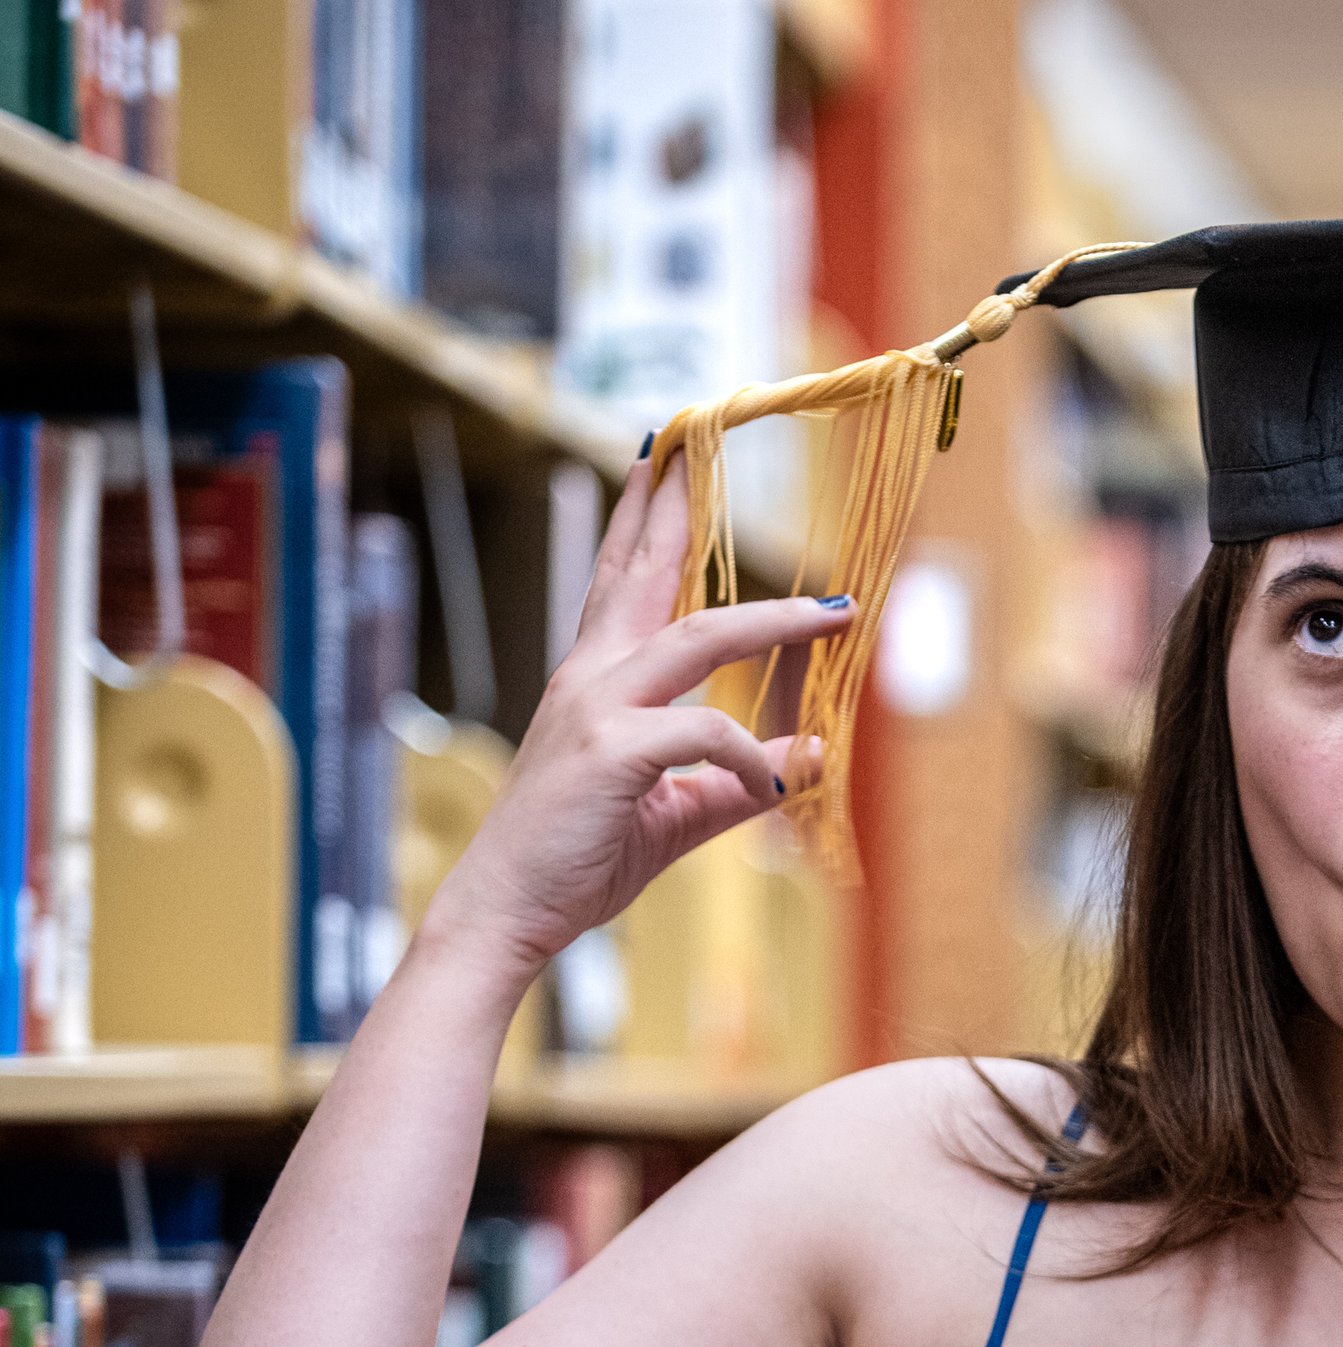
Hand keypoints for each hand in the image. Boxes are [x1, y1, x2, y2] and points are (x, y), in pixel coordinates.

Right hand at [426, 450, 853, 981]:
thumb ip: (739, 782)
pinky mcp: (611, 750)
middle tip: (698, 436)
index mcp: (595, 683)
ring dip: (770, 621)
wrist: (508, 910)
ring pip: (698, 638)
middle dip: (677, 506)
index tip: (661, 462)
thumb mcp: (672, 815)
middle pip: (644, 574)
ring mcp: (597, 708)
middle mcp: (591, 679)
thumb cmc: (576, 859)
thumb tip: (809, 757)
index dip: (644, 521)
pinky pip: (704, 734)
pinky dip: (747, 757)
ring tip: (830, 612)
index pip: (620, 582)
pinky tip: (768, 785)